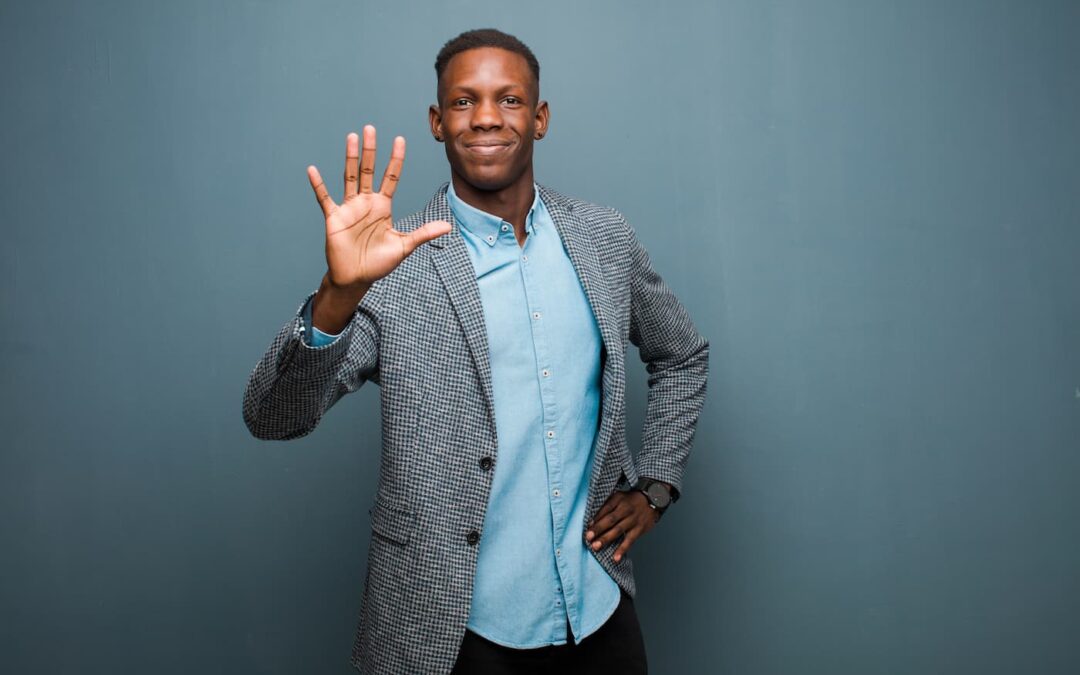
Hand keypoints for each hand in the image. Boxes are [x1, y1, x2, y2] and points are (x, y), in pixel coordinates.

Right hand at [307, 125, 450, 290]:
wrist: (356, 278)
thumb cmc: (378, 263)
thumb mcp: (404, 246)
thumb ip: (423, 234)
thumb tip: (448, 226)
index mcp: (383, 206)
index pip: (391, 177)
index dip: (395, 159)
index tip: (399, 139)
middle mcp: (366, 202)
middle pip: (369, 170)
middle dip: (370, 150)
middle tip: (370, 128)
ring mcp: (349, 208)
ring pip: (350, 176)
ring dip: (350, 157)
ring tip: (351, 137)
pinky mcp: (334, 217)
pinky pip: (325, 198)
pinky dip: (318, 185)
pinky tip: (313, 170)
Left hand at [585, 488, 660, 562]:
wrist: (654, 499)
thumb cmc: (631, 500)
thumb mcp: (619, 497)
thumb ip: (607, 505)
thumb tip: (592, 519)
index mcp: (618, 499)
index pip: (606, 508)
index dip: (596, 517)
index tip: (588, 526)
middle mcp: (626, 509)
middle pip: (611, 520)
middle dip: (599, 529)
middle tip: (588, 537)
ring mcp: (633, 520)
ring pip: (618, 530)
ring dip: (606, 539)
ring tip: (596, 547)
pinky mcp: (639, 529)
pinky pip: (630, 540)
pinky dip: (622, 549)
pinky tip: (615, 558)